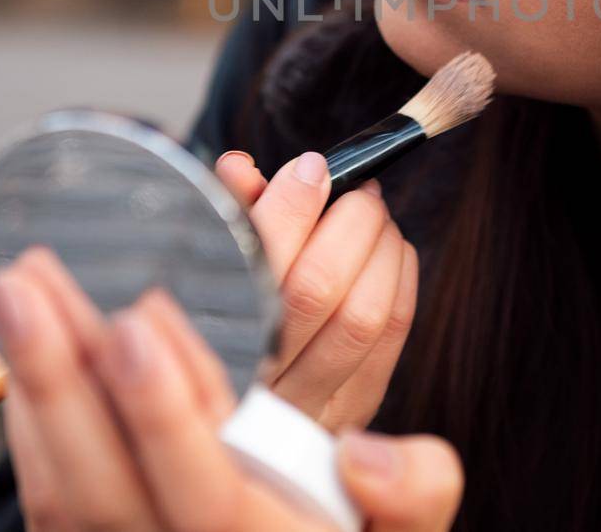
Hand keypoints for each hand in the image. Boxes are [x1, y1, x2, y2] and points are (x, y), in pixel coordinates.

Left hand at [0, 246, 463, 531]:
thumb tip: (365, 456)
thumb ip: (416, 492)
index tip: (143, 322)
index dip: (166, 410)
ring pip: (60, 483)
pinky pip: (47, 488)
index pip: (204, 489)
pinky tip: (22, 343)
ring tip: (17, 285)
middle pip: (100, 483)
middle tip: (28, 283)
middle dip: (60, 375)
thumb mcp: (408, 529)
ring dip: (33, 379)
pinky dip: (30, 412)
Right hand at [212, 150, 417, 432]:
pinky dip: (402, 277)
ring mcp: (307, 404)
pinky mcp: (352, 407)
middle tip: (355, 189)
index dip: (290, 205)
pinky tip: (392, 251)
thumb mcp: (198, 270)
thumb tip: (240, 167)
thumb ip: (222, 218)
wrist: (218, 433)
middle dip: (350, 219)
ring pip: (364, 313)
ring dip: (381, 247)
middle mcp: (254, 381)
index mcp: (202, 340)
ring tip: (373, 216)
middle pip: (317, 287)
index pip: (256, 264)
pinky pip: (393, 334)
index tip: (309, 167)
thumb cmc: (211, 322)